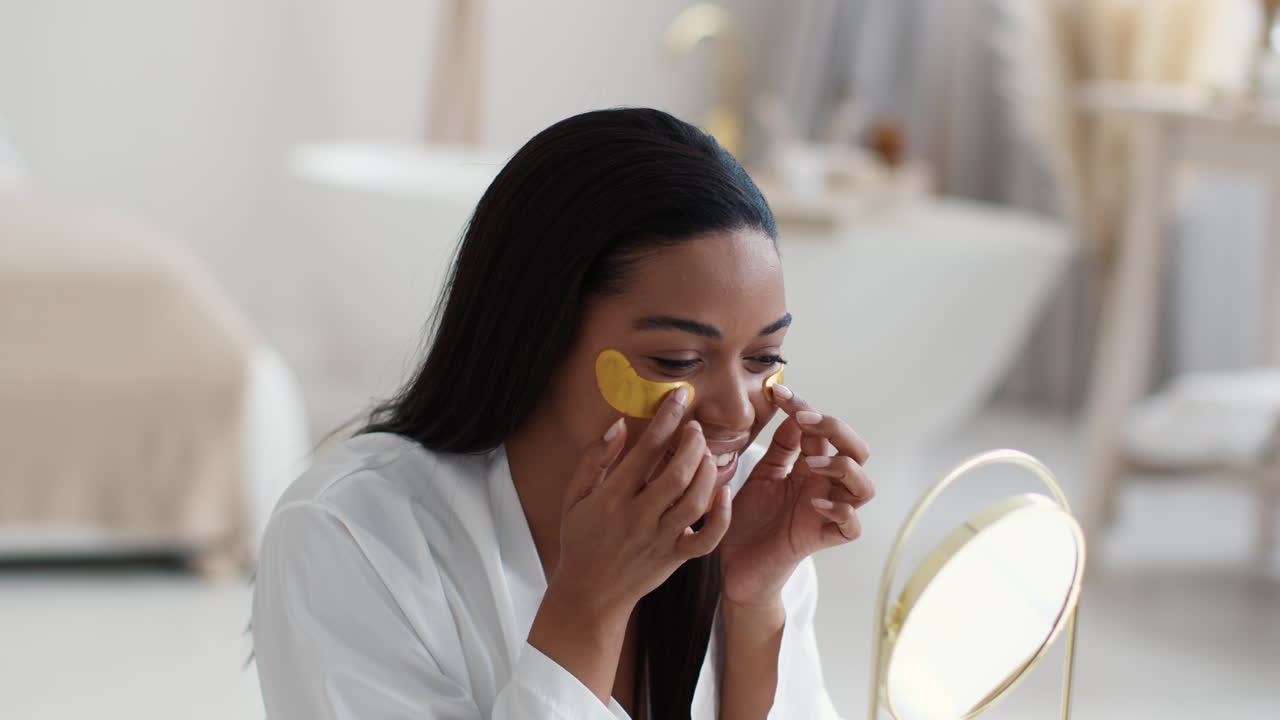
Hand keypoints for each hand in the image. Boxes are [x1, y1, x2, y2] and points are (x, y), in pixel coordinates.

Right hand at [546, 386, 731, 621]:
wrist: (589, 595)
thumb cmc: (581, 541)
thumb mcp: (574, 497)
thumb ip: (594, 460)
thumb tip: (619, 425)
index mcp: (611, 500)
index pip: (645, 451)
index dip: (666, 419)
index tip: (679, 397)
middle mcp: (638, 519)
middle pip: (676, 474)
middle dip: (692, 443)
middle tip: (695, 427)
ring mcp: (660, 540)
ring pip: (694, 501)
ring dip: (706, 471)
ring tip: (706, 453)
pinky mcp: (676, 557)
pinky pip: (706, 539)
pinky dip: (721, 516)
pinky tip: (723, 492)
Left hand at [718, 384, 873, 606]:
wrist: (736, 566)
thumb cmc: (750, 522)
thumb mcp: (761, 475)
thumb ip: (780, 448)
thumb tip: (792, 411)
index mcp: (809, 468)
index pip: (821, 431)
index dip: (805, 408)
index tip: (779, 393)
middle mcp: (824, 488)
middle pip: (857, 452)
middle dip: (836, 429)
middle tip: (805, 420)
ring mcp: (827, 513)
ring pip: (863, 487)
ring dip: (842, 468)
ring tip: (810, 464)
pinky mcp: (820, 540)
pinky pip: (851, 526)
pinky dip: (840, 511)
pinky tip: (815, 503)